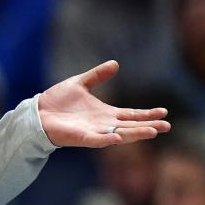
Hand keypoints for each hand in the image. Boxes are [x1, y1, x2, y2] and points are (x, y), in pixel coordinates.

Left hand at [37, 61, 170, 147]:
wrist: (37, 112)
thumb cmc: (57, 101)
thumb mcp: (79, 83)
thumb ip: (97, 76)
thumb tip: (115, 64)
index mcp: (105, 113)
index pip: (131, 114)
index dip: (147, 114)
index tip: (164, 112)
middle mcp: (103, 125)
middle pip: (130, 126)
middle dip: (148, 126)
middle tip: (167, 126)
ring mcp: (93, 132)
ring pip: (119, 135)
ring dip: (135, 134)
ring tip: (153, 132)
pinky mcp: (80, 138)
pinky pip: (96, 140)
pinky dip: (107, 140)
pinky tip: (120, 139)